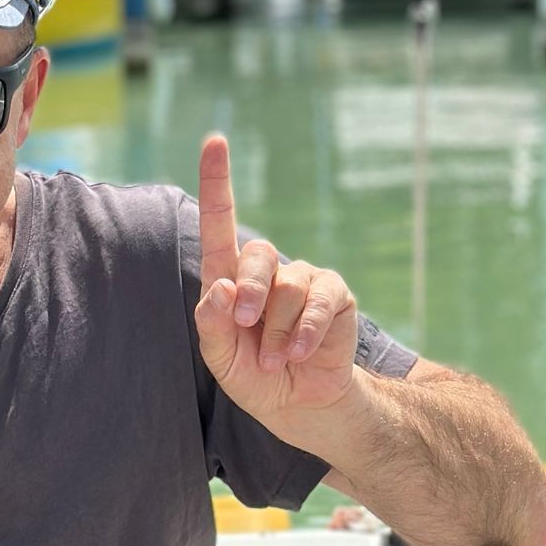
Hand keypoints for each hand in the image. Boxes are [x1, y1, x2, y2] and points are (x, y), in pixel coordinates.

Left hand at [195, 133, 358, 426]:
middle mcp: (268, 270)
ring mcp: (303, 279)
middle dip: (249, 294)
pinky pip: (319, 301)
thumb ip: (211, 326)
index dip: (218, 181)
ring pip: (287, 286)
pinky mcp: (334, 295)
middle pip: (255, 254)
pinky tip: (300, 354)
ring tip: (277, 359)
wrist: (301, 404)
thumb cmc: (255, 377)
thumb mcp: (221, 359)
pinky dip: (305, 332)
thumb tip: (219, 288)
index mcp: (231, 277)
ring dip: (278, 330)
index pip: (221, 223)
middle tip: (245, 328)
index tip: (214, 141)